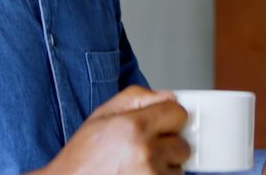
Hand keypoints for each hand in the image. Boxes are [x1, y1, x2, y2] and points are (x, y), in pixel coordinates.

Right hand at [32, 85, 190, 174]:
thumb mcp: (102, 115)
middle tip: (143, 151)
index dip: (169, 119)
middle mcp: (145, 152)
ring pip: (178, 168)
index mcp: (133, 127)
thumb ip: (138, 97)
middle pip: (182, 144)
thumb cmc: (82, 158)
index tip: (162, 125)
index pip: (178, 113)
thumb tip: (169, 96)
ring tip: (138, 167)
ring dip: (164, 168)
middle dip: (167, 147)